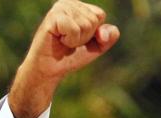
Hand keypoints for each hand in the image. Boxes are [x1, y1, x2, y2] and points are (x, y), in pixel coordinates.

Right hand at [9, 0, 119, 117]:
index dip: (94, 32)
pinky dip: (70, 40)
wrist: (51, 69)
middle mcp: (68, 2)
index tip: (79, 38)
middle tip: (70, 41)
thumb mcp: (97, 46)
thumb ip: (109, 36)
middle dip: (85, 37)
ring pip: (86, 24)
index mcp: (78, 5)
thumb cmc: (72, 55)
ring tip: (64, 41)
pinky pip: (75, 29)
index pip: (100, 15)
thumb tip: (103, 34)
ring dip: (77, 39)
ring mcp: (60, 7)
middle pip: (94, 19)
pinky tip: (59, 40)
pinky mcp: (53, 16)